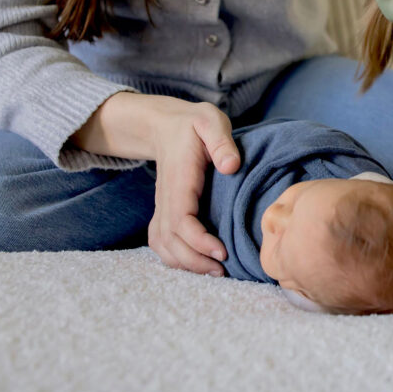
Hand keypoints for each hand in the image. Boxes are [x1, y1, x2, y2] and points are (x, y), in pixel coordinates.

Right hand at [148, 99, 240, 275]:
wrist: (166, 125)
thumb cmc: (193, 124)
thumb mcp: (210, 121)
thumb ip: (221, 141)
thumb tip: (230, 166)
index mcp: (179, 181)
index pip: (181, 221)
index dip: (199, 241)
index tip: (222, 251)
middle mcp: (166, 198)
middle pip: (170, 242)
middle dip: (194, 261)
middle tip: (223, 270)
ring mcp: (162, 206)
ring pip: (163, 246)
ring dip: (185, 263)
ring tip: (214, 270)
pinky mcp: (165, 210)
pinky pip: (162, 242)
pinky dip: (176, 257)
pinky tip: (198, 261)